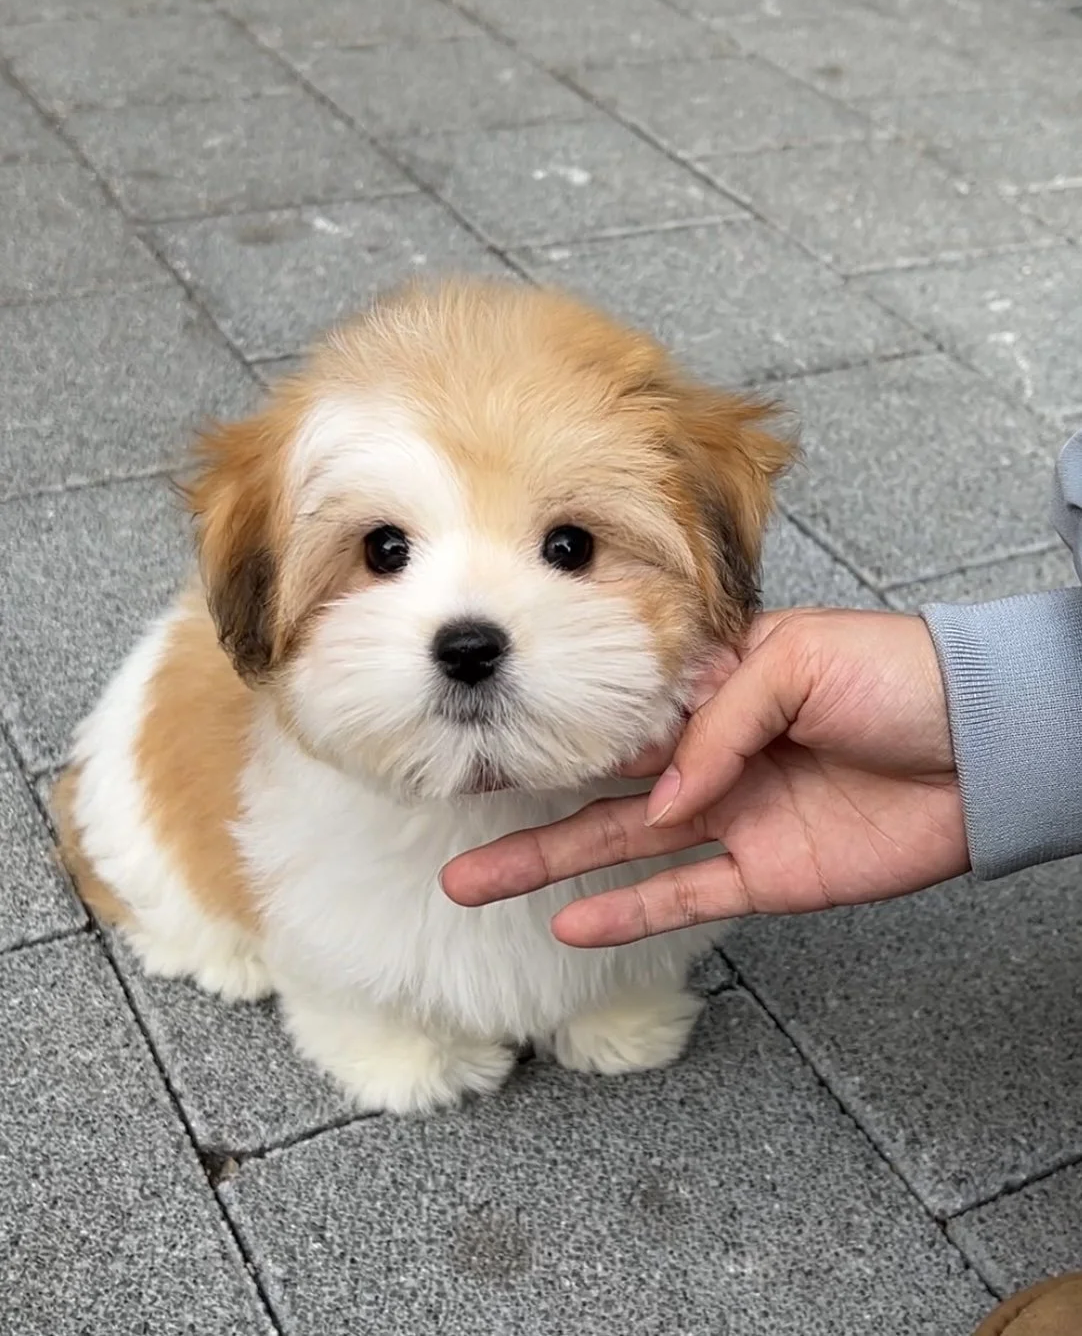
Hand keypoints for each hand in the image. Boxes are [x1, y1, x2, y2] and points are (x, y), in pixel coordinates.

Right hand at [440, 609, 969, 945]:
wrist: (987, 745)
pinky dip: (626, 912)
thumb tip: (661, 793)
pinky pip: (681, 897)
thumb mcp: (797, 659)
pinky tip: (570, 921)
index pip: (621, 709)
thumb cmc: (901, 677)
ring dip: (549, 865)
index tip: (500, 732)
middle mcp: (710, 753)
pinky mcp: (763, 874)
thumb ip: (718, 718)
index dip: (562, 722)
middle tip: (456, 813)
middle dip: (527, 800)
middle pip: (600, 783)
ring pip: (620, 845)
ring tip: (476, 882)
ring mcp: (731, 816)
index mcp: (713, 687)